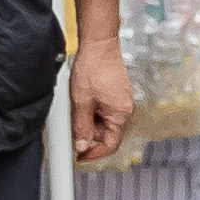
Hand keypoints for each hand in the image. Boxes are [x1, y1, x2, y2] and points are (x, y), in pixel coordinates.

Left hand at [69, 40, 133, 160]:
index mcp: (121, 113)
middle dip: (90, 137)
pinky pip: (105, 112)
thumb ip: (82, 128)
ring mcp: (121, 101)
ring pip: (105, 124)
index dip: (94, 153)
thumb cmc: (93, 67)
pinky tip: (83, 103)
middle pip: (108, 135)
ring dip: (90, 124)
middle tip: (74, 131)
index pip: (111, 144)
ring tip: (77, 111)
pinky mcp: (116, 94)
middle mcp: (125, 109)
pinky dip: (93, 113)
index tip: (80, 155)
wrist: (99, 44)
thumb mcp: (82, 102)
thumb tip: (81, 146)